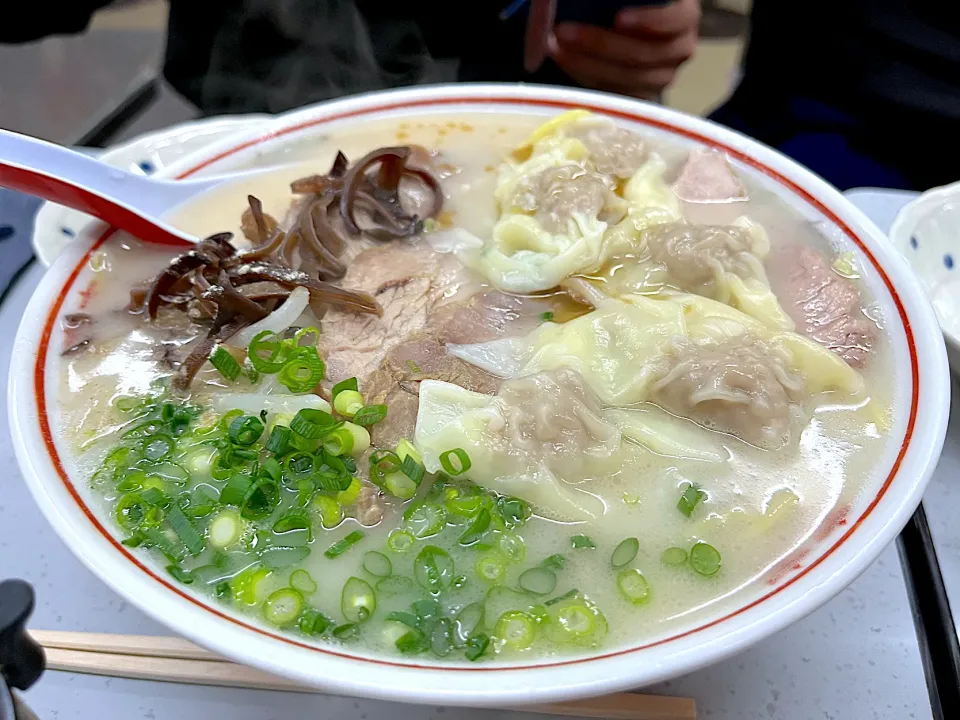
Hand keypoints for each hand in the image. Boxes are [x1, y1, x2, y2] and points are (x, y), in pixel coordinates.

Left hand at [549, 0, 700, 98]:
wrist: (634, 33)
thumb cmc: (633, 7)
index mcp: (684, 18)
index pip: (676, 21)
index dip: (649, 21)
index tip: (617, 18)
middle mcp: (680, 50)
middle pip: (643, 55)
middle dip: (599, 44)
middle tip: (563, 31)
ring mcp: (662, 77)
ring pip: (626, 79)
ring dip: (586, 64)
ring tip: (556, 47)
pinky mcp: (642, 95)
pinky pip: (616, 92)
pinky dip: (587, 78)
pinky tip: (566, 62)